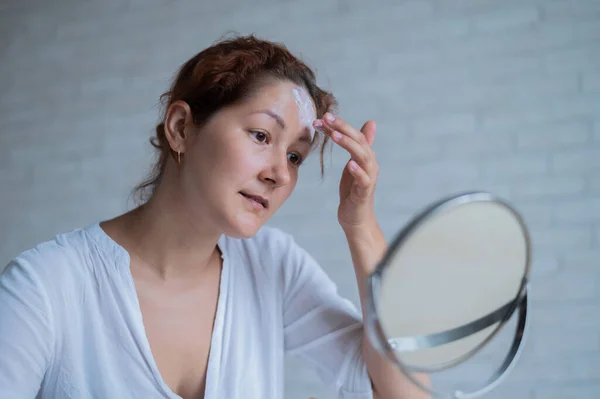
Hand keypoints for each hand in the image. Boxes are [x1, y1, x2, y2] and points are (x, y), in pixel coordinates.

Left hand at [314, 113, 378, 230]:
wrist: (356, 218)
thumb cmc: (353, 190)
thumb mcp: (353, 163)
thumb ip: (357, 144)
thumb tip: (371, 122)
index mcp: (365, 156)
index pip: (353, 134)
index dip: (339, 124)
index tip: (323, 117)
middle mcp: (370, 164)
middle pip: (359, 141)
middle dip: (342, 128)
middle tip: (327, 118)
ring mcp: (369, 177)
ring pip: (362, 157)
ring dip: (349, 144)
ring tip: (335, 136)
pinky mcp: (365, 192)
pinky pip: (364, 180)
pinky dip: (358, 171)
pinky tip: (349, 164)